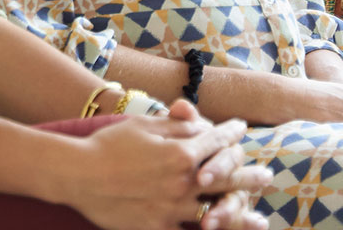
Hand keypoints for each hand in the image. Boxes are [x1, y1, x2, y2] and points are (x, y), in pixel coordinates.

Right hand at [63, 109, 270, 229]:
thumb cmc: (105, 144)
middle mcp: (183, 181)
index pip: (215, 141)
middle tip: (267, 177)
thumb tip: (199, 123)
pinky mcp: (158, 227)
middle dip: (249, 176)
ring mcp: (172, 208)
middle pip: (227, 179)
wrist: (75, 174)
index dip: (230, 133)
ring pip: (216, 213)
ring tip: (258, 219)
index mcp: (180, 152)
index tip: (239, 129)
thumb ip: (174, 125)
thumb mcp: (140, 126)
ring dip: (240, 215)